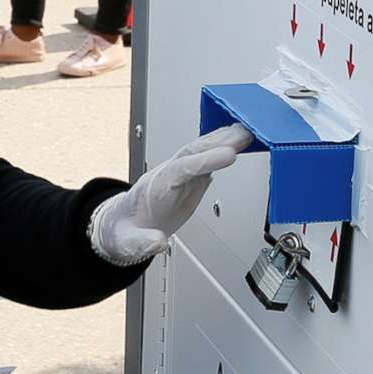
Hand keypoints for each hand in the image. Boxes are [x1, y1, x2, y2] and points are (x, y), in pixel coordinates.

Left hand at [88, 124, 252, 265]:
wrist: (124, 223)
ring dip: (222, 139)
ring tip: (248, 131)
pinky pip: (206, 157)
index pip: (181, 169)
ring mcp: (179, 173)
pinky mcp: (190, 177)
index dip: (205, 161)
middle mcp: (168, 175)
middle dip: (218, 143)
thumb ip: (143, 241)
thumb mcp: (129, 240)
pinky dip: (223, 147)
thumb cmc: (126, 229)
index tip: (227, 155)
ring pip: (200, 150)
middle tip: (245, 134)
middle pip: (193, 153)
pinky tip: (238, 140)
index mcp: (154, 189)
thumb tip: (158, 243)